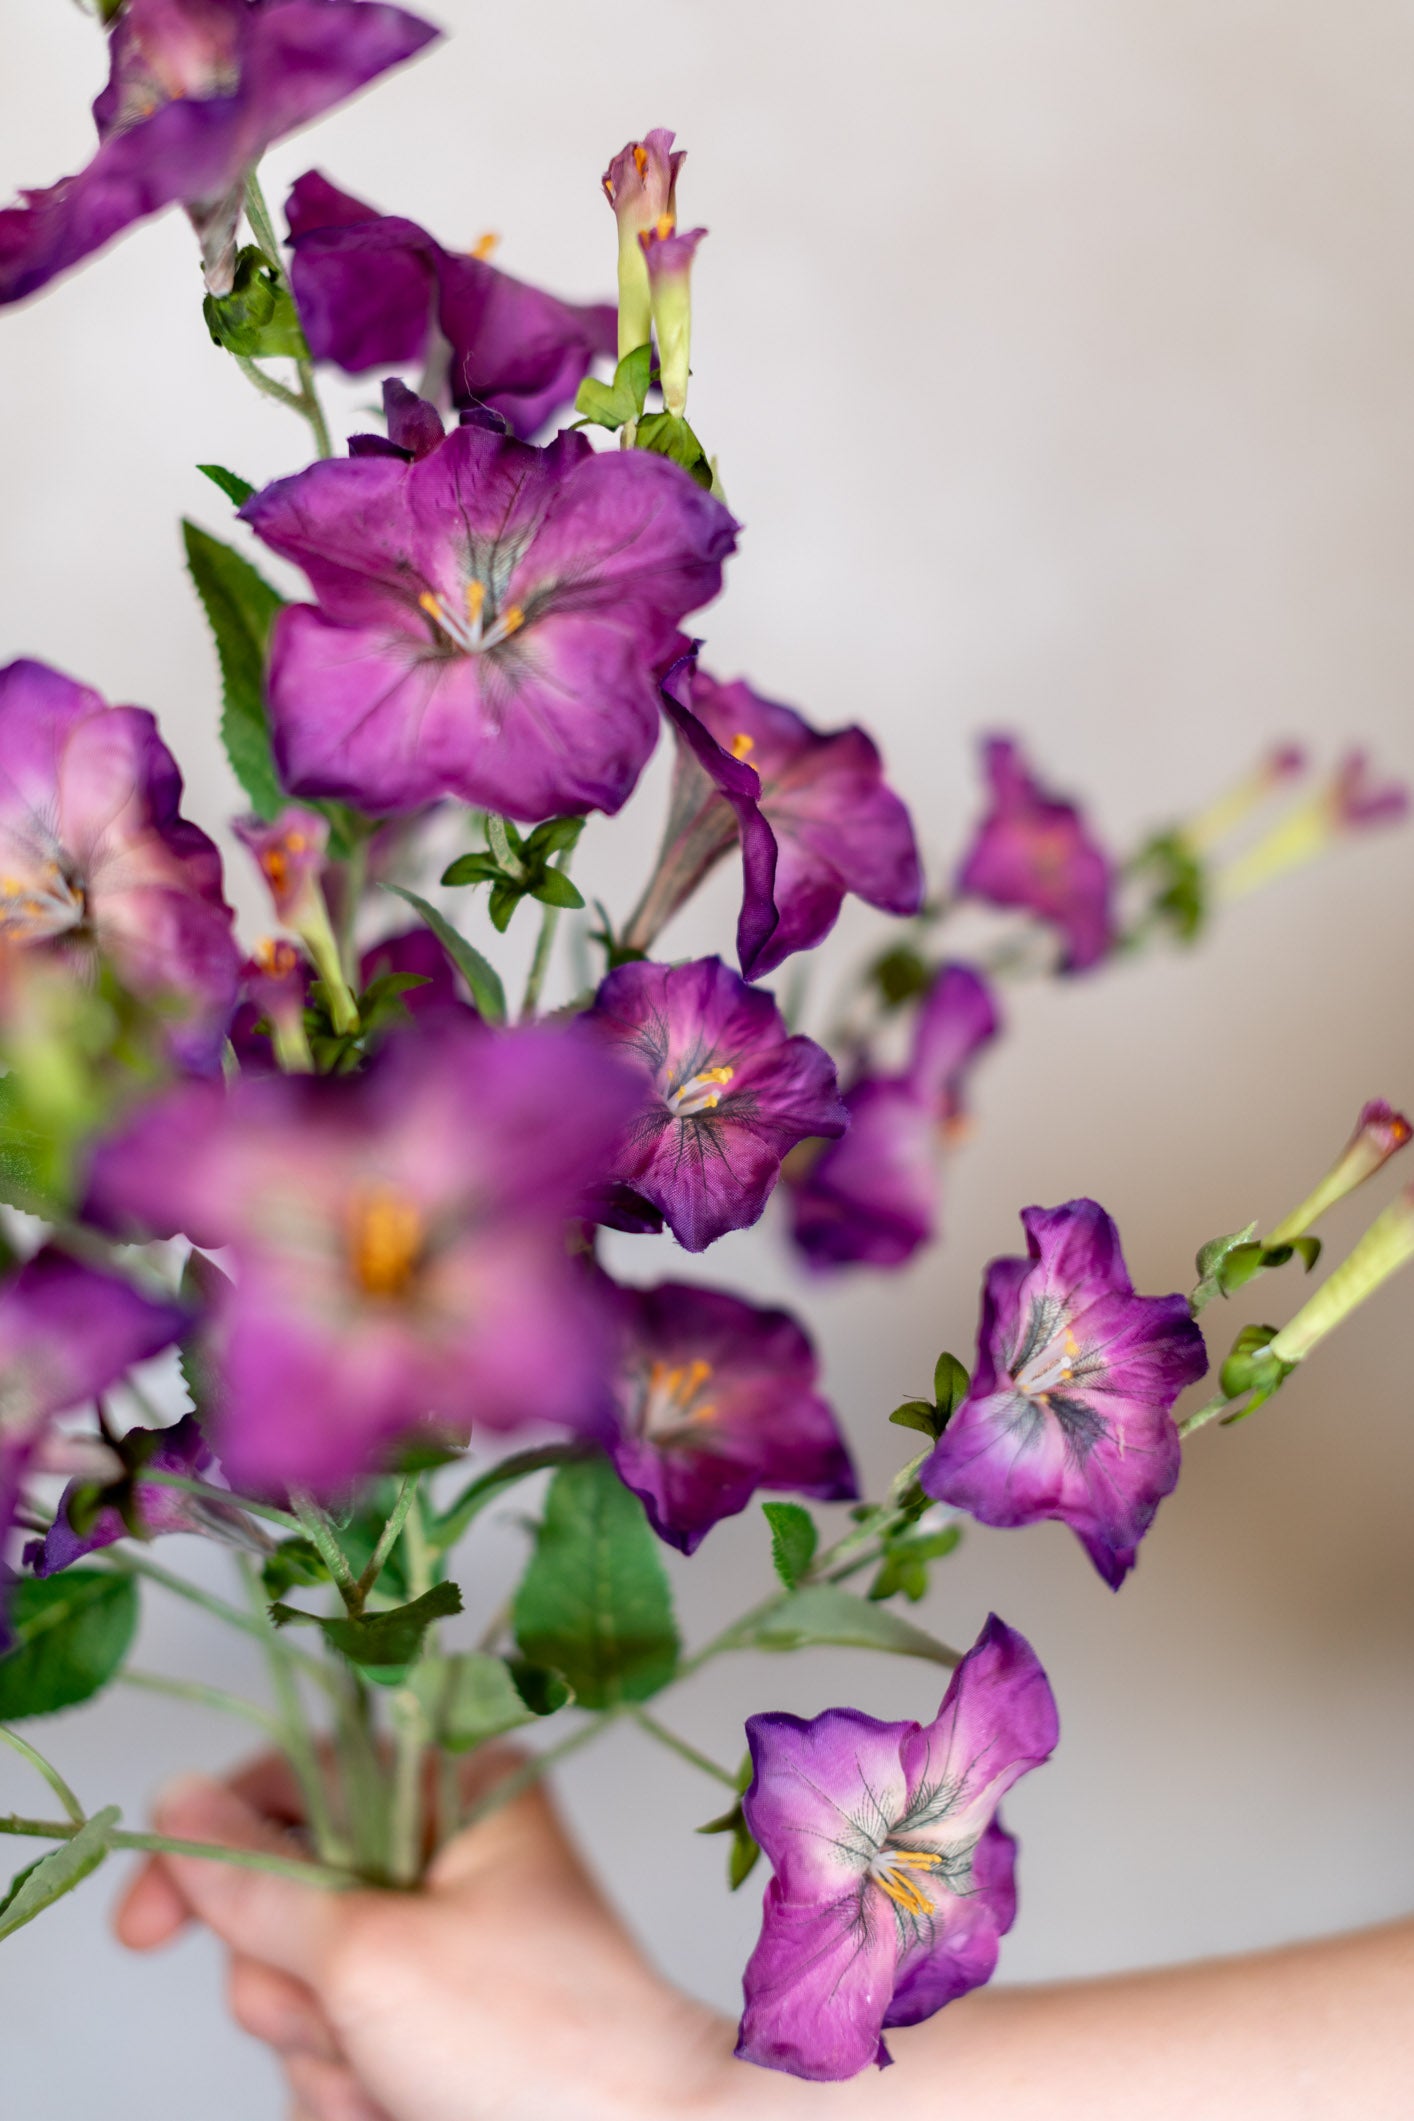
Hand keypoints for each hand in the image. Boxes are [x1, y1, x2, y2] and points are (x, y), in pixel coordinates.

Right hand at [115, 1749, 736, 2120]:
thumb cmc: (537, 2038)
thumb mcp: (368, 1956)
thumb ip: (255, 1885)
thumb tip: (179, 1807)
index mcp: (452, 1787)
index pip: (290, 1779)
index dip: (205, 1848)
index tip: (143, 1929)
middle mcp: (444, 1851)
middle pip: (282, 1897)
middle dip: (290, 1985)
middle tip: (346, 2022)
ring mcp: (439, 1942)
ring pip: (299, 1985)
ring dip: (322, 2050)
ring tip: (393, 2076)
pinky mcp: (433, 2021)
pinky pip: (335, 2047)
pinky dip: (349, 2088)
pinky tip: (400, 2105)